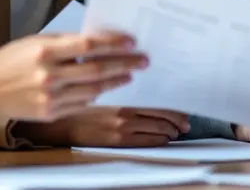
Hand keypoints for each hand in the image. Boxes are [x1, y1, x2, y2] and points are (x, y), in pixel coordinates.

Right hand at [0, 31, 146, 121]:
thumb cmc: (10, 60)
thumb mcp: (35, 42)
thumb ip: (65, 42)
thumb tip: (96, 41)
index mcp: (46, 52)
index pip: (88, 46)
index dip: (113, 44)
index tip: (131, 42)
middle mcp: (50, 75)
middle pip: (96, 69)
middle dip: (124, 64)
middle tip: (143, 60)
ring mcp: (50, 97)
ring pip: (93, 89)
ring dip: (115, 81)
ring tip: (130, 74)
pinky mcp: (50, 113)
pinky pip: (81, 103)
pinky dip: (96, 94)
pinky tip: (106, 87)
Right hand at [29, 107, 189, 147]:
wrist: (63, 125)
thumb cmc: (83, 115)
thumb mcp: (106, 106)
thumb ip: (125, 109)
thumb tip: (145, 115)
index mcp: (124, 106)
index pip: (156, 109)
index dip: (173, 114)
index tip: (185, 117)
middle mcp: (125, 116)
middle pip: (159, 119)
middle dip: (176, 123)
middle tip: (186, 126)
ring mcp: (121, 130)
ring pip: (155, 131)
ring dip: (169, 132)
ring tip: (177, 134)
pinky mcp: (116, 142)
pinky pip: (144, 142)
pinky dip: (157, 141)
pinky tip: (164, 142)